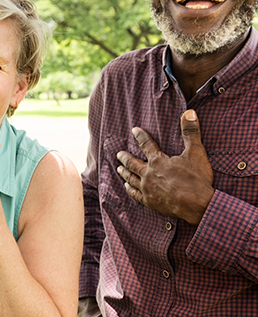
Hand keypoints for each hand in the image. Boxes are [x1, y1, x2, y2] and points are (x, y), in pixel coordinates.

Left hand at [116, 109, 213, 224]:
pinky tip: (126, 187)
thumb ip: (191, 132)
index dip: (140, 136)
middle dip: (125, 157)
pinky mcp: (149, 202)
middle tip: (119, 153)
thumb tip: (189, 112)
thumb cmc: (197, 179)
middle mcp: (148, 174)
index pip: (146, 144)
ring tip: (118, 168)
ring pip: (131, 178)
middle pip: (132, 163)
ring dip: (124, 172)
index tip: (134, 131)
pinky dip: (129, 189)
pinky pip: (135, 194)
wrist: (198, 205)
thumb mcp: (196, 152)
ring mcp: (147, 189)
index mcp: (158, 161)